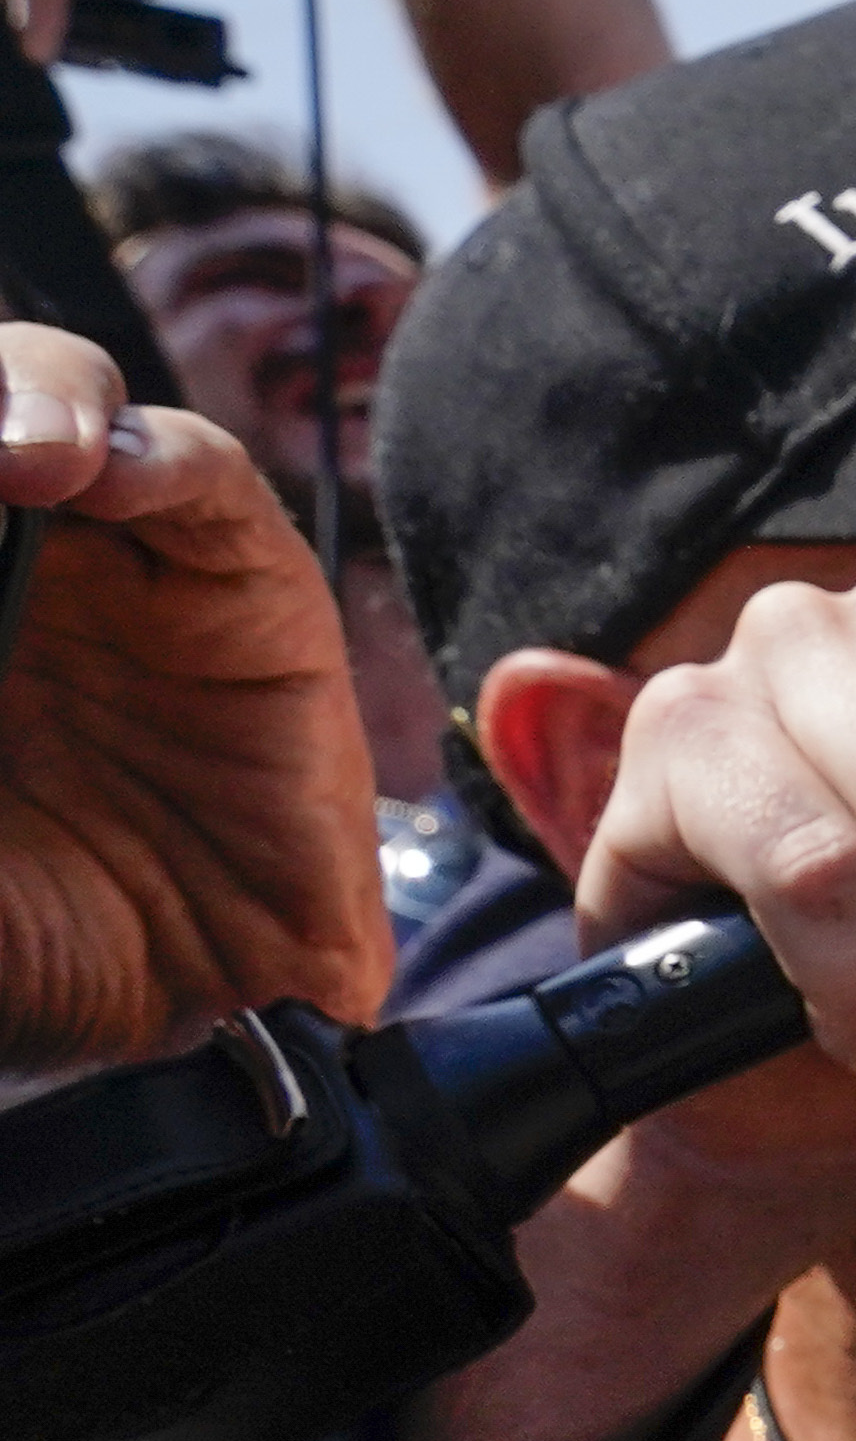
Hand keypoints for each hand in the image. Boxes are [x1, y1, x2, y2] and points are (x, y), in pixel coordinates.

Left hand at [0, 322, 379, 1070]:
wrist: (192, 1037)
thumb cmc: (34, 948)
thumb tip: (0, 634)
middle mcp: (16, 571)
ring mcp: (123, 566)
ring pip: (66, 410)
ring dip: (31, 402)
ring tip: (20, 454)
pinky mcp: (246, 584)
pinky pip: (202, 480)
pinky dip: (154, 458)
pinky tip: (103, 471)